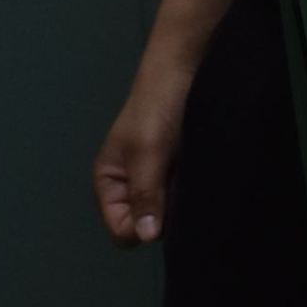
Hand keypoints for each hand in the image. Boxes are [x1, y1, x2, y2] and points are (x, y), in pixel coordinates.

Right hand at [92, 65, 193, 247]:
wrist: (184, 69)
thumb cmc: (157, 107)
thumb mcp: (147, 152)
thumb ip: (145, 194)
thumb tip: (147, 237)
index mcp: (109, 183)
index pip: (122, 230)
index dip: (143, 226)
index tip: (163, 203)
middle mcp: (128, 185)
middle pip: (144, 225)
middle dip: (162, 217)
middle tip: (180, 190)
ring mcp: (153, 178)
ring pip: (164, 212)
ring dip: (178, 203)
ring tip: (190, 181)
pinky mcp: (175, 170)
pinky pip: (179, 196)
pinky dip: (188, 191)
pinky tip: (198, 178)